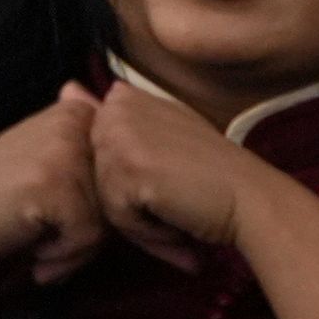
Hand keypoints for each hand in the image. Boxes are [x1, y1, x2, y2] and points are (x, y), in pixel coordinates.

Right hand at [0, 93, 106, 287]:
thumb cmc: (2, 196)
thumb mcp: (45, 158)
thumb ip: (84, 144)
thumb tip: (103, 97)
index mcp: (74, 113)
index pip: (124, 169)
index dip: (100, 203)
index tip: (63, 211)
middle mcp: (72, 124)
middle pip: (118, 194)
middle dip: (91, 228)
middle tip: (51, 236)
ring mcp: (64, 152)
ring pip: (109, 218)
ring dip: (77, 246)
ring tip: (41, 242)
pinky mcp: (54, 185)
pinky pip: (88, 235)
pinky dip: (64, 255)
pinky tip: (36, 252)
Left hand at [87, 79, 266, 272]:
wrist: (254, 201)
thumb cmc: (216, 176)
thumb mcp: (166, 134)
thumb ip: (118, 116)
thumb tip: (65, 87)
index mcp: (127, 97)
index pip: (97, 153)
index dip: (130, 178)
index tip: (170, 180)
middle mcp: (119, 109)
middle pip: (96, 175)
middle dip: (132, 201)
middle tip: (178, 200)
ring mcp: (122, 137)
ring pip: (103, 198)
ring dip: (141, 219)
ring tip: (179, 212)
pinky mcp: (128, 170)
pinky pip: (116, 216)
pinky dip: (148, 231)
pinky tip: (178, 220)